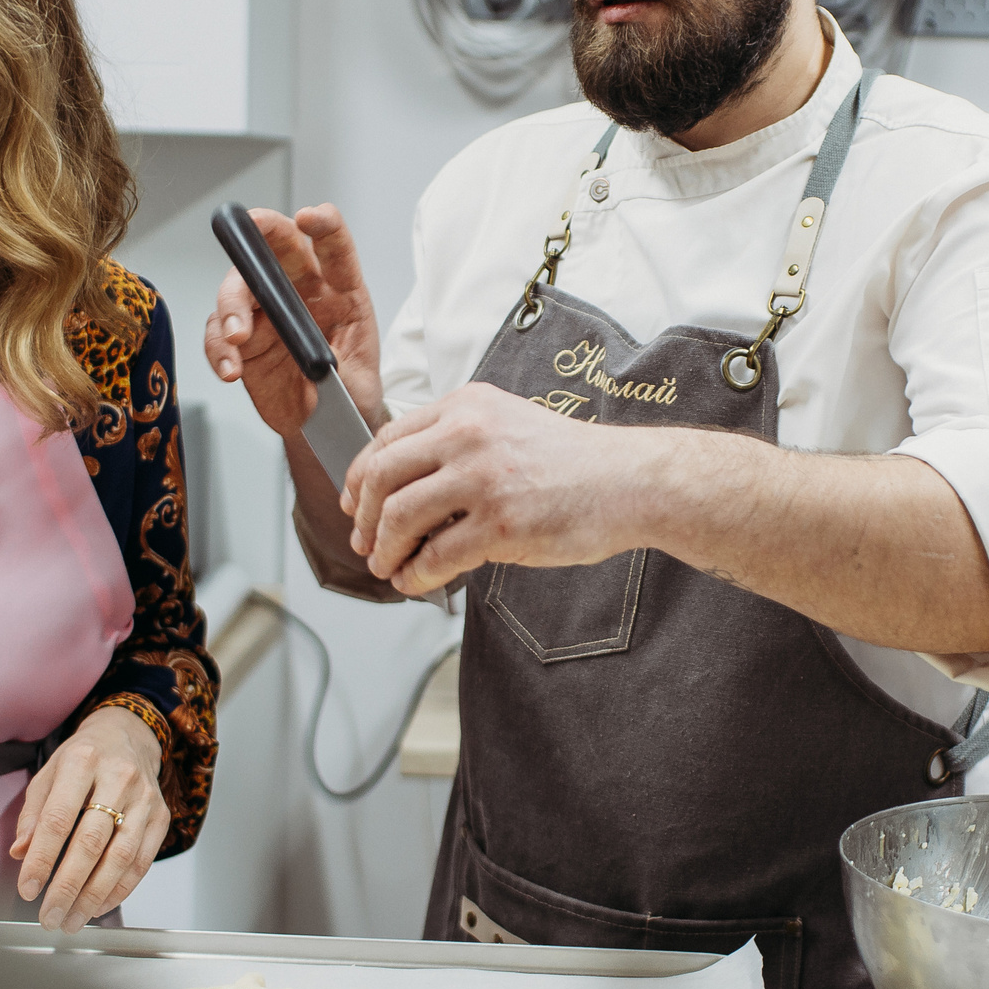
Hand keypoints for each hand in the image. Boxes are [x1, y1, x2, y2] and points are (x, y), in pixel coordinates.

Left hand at [10, 705, 168, 932]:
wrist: (128, 735)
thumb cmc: (83, 758)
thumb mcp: (49, 773)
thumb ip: (33, 813)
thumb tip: (21, 853)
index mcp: (82, 762)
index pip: (59, 818)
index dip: (42, 858)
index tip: (27, 889)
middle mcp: (118, 777)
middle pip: (92, 841)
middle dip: (68, 886)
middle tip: (49, 916)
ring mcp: (144, 798)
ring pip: (121, 856)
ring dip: (95, 895)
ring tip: (72, 919)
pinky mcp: (161, 815)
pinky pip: (142, 860)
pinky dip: (120, 889)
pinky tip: (99, 905)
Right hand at [202, 205, 384, 451]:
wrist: (327, 425)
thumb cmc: (350, 391)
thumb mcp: (358, 378)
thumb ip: (336, 366)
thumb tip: (311, 357)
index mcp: (340, 290)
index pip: (333, 246)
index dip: (323, 225)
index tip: (310, 218)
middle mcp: (301, 291)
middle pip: (276, 247)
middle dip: (258, 232)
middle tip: (246, 241)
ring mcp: (268, 311)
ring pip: (239, 287)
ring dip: (231, 308)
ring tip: (238, 339)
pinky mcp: (243, 338)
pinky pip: (219, 333)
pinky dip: (219, 349)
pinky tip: (230, 369)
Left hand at [341, 381, 646, 595]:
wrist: (631, 481)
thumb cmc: (575, 463)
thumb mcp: (508, 425)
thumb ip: (457, 444)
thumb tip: (404, 488)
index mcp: (467, 406)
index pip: (388, 439)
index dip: (360, 478)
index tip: (356, 504)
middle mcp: (468, 434)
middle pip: (382, 476)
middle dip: (365, 518)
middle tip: (366, 542)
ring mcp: (483, 479)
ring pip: (400, 517)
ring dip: (385, 550)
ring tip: (389, 567)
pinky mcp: (500, 524)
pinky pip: (435, 556)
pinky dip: (416, 576)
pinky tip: (418, 582)